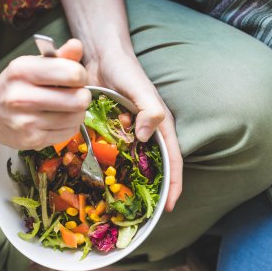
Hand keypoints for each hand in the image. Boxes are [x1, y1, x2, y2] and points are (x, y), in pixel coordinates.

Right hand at [0, 39, 90, 148]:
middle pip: (79, 99)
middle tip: (74, 93)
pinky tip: (57, 119)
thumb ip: (59, 56)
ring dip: (77, 111)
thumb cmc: (15, 85)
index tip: (75, 76)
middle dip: (82, 95)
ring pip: (77, 117)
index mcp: (21, 71)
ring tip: (65, 106)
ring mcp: (26, 122)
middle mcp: (21, 97)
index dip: (81, 75)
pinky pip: (69, 132)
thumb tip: (77, 45)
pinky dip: (69, 125)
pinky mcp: (32, 140)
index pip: (72, 74)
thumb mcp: (33, 64)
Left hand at [84, 50, 182, 211]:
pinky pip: (112, 154)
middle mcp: (147, 134)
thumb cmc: (126, 70)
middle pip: (155, 167)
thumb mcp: (140, 89)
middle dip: (152, 190)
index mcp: (160, 126)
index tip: (170, 207)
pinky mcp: (111, 132)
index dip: (174, 185)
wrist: (101, 56)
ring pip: (133, 164)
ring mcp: (129, 134)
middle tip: (142, 214)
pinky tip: (97, 182)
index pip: (173, 160)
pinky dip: (108, 168)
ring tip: (120, 205)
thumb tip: (147, 137)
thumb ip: (149, 109)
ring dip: (129, 182)